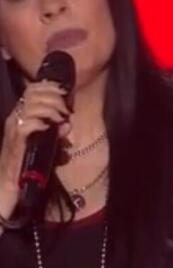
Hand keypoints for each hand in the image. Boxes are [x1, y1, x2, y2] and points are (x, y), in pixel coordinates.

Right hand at [0, 80, 71, 197]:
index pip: (32, 89)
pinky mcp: (16, 140)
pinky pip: (27, 124)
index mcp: (21, 114)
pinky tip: (49, 127)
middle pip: (33, 94)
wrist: (10, 181)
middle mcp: (15, 117)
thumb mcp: (46, 143)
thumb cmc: (28, 161)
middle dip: (54, 97)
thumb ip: (56, 133)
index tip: (64, 90)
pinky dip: (41, 123)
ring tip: (60, 118)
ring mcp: (14, 128)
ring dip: (51, 109)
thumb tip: (67, 125)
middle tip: (65, 110)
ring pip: (32, 106)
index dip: (49, 86)